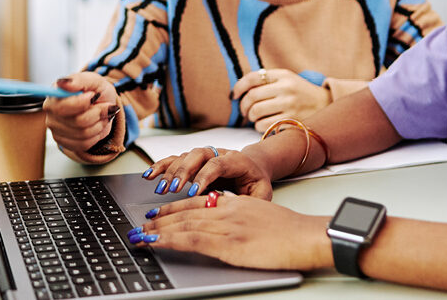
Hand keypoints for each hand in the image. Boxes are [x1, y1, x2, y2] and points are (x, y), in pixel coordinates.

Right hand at [43, 71, 119, 154]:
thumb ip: (79, 80)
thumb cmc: (96, 91)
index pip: (63, 107)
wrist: (102, 105)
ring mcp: (56, 129)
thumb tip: (63, 83)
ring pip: (84, 134)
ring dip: (99, 124)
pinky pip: (84, 144)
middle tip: (104, 106)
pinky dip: (96, 135)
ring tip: (100, 115)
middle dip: (97, 114)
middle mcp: (51, 112)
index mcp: (55, 95)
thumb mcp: (93, 80)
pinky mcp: (63, 142)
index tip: (94, 96)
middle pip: (77, 122)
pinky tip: (96, 125)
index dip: (82, 103)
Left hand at [132, 193, 331, 271]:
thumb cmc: (292, 232)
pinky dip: (168, 240)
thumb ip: (243, 217)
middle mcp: (227, 210)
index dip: (175, 208)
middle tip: (141, 223)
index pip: (198, 203)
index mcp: (236, 204)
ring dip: (157, 229)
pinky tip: (154, 242)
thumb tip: (231, 227)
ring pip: (183, 224)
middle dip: (160, 218)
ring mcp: (226, 225)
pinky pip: (190, 239)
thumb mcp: (263, 217)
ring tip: (139, 234)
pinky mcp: (228, 243)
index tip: (159, 213)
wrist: (307, 236)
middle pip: (186, 211)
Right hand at [142, 146, 273, 198]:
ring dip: (170, 172)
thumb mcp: (262, 193)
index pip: (218, 164)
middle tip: (172, 189)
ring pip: (184, 157)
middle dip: (183, 172)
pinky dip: (161, 167)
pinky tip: (149, 175)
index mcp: (236, 160)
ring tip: (160, 189)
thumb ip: (251, 200)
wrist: (255, 167)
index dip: (204, 176)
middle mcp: (218, 153)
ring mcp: (204, 156)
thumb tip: (232, 206)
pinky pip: (174, 160)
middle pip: (197, 156)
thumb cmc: (257, 183)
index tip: (193, 192)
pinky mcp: (193, 162)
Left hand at [232, 68, 330, 132]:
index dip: (239, 87)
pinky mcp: (292, 121)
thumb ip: (266, 81)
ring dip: (251, 117)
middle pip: (252, 97)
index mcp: (283, 75)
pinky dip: (259, 127)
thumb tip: (238, 90)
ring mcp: (290, 105)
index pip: (253, 77)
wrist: (326, 105)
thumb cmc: (299, 93)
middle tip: (244, 111)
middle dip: (243, 106)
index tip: (234, 95)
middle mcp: (286, 88)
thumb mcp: (287, 79)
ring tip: (255, 118)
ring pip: (256, 112)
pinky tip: (264, 124)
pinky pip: (264, 126)